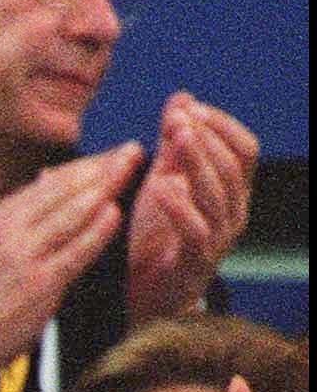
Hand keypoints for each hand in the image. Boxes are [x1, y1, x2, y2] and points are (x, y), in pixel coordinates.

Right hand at [0, 144, 140, 368]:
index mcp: (5, 216)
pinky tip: (117, 213)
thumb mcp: (3, 245)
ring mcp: (25, 254)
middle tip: (135, 149)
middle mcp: (12, 229)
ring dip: (107, 187)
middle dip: (104, 167)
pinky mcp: (41, 281)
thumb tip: (52, 179)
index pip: (55, 179)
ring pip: (73, 212)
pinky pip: (77, 249)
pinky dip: (99, 230)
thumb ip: (30, 216)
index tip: (118, 151)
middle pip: (66, 188)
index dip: (90, 162)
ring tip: (134, 169)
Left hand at [127, 92, 259, 322]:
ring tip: (176, 137)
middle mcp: (235, 211)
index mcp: (233, 190)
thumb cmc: (157, 235)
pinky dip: (178, 206)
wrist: (146, 293)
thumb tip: (182, 98)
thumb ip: (173, 145)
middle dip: (207, 138)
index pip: (245, 149)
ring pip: (218, 193)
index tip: (189, 107)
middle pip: (233, 166)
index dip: (221, 125)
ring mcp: (220, 238)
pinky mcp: (196, 261)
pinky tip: (160, 186)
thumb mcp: (164, 181)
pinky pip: (195, 230)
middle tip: (180, 118)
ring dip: (197, 161)